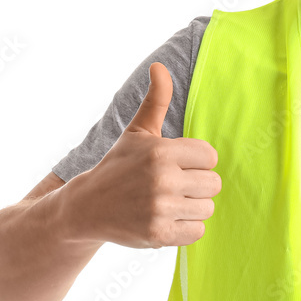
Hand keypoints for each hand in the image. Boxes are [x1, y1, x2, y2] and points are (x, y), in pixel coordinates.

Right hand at [66, 62, 220, 248]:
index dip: (197, 162)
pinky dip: (185, 228)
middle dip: (197, 185)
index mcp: (161, 151)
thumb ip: (156, 101)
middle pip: (213, 184)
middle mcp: (162, 179)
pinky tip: (166, 219)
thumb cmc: (119, 166)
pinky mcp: (159, 234)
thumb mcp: (137, 132)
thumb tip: (159, 66)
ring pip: (207, 208)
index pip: (210, 157)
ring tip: (168, 203)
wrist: (87, 207)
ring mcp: (160, 209)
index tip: (178, 165)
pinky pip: (197, 231)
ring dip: (192, 207)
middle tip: (173, 186)